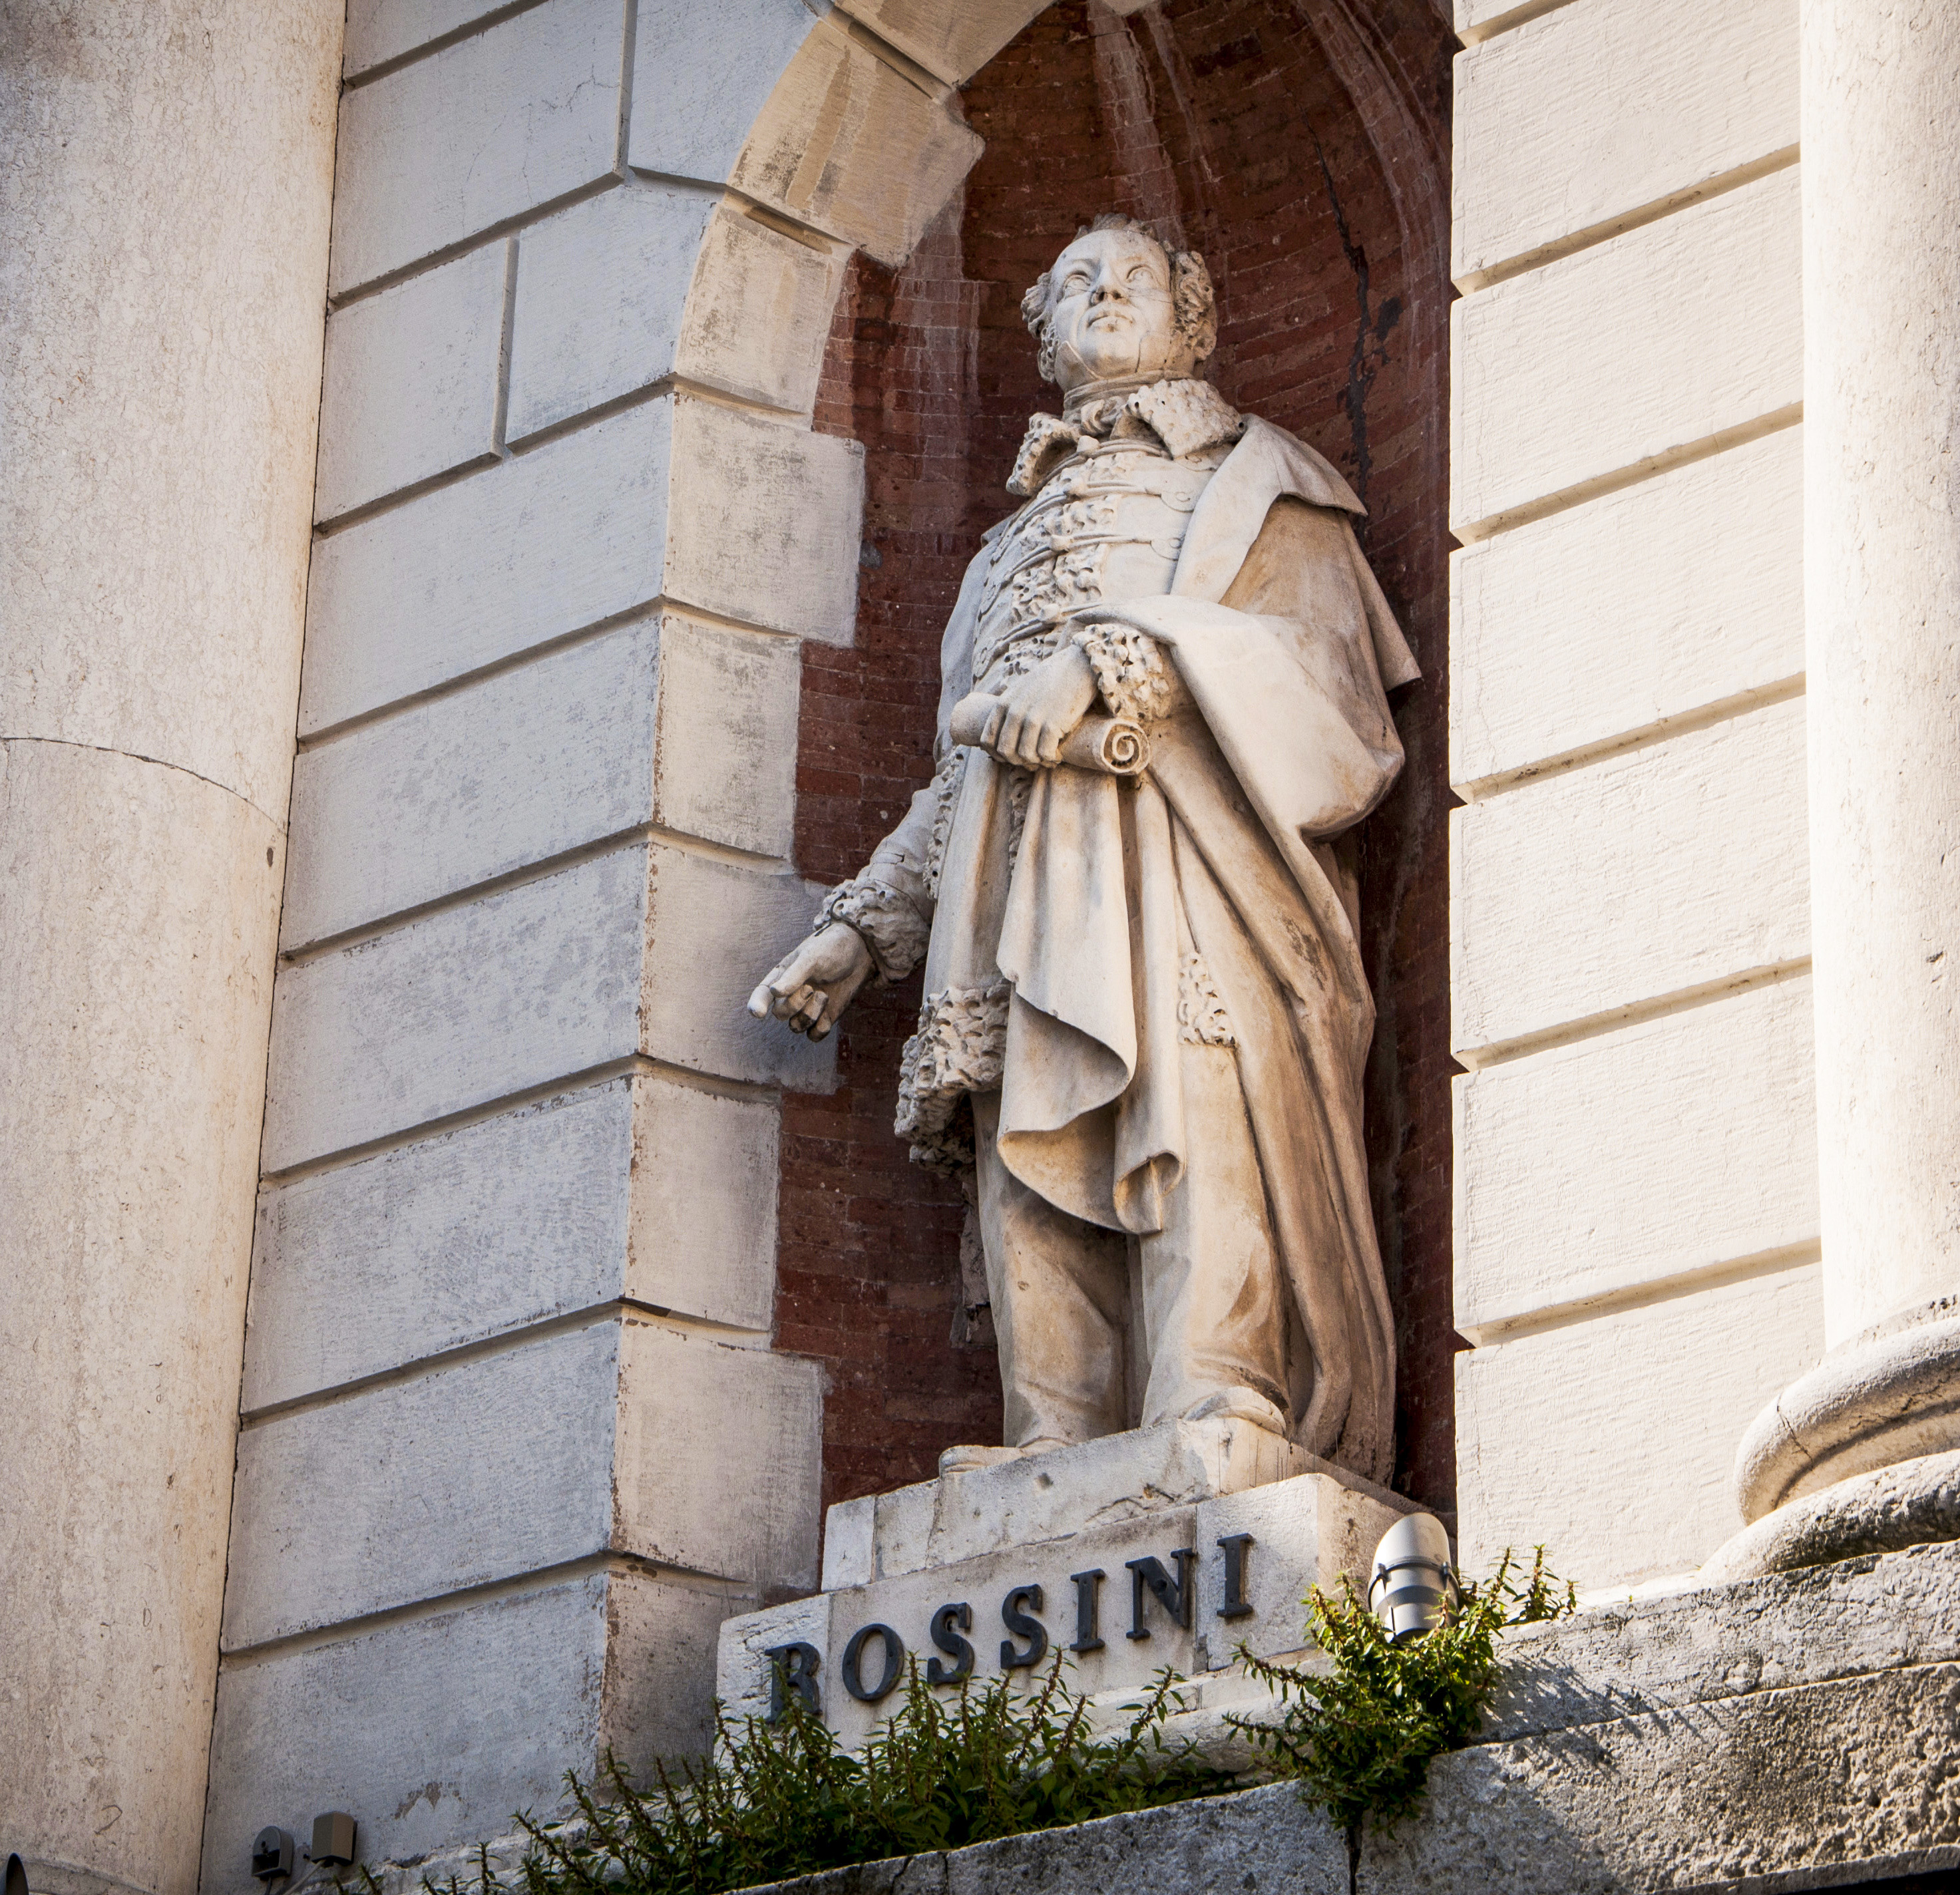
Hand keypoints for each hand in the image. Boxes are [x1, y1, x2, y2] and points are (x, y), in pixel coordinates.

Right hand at [746, 924, 874, 1040]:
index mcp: (782, 976)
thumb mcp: (812, 957)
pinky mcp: (824, 1017)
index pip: (762, 995)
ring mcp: (807, 1007)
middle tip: (812, 988)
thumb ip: (794, 975)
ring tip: (824, 995)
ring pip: (796, 1026)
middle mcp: (791, 994)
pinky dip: (820, 1028)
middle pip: (780, 1014)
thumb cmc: (832, 948)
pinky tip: (828, 1016)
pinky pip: (814, 1035)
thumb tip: (774, 992)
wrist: (860, 953)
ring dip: (810, 1014)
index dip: (756, 1005)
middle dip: (795, 1004)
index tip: (758, 1013)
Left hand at [979, 642, 1099, 767]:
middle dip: (1018, 762)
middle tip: (1033, 759)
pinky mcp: (1052, 725)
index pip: (988, 740)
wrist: (1078, 665)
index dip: (998, 755)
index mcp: (1003, 703)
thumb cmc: (1052, 678)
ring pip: (1024, 757)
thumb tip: (1007, 730)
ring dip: (1037, 762)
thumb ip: (1011, 706)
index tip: (1014, 755)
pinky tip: (1057, 755)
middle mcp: (1015, 712)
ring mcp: (1032, 719)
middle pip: (1005, 752)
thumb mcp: (1022, 689)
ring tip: (1047, 757)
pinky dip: (1051, 759)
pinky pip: (1044, 754)